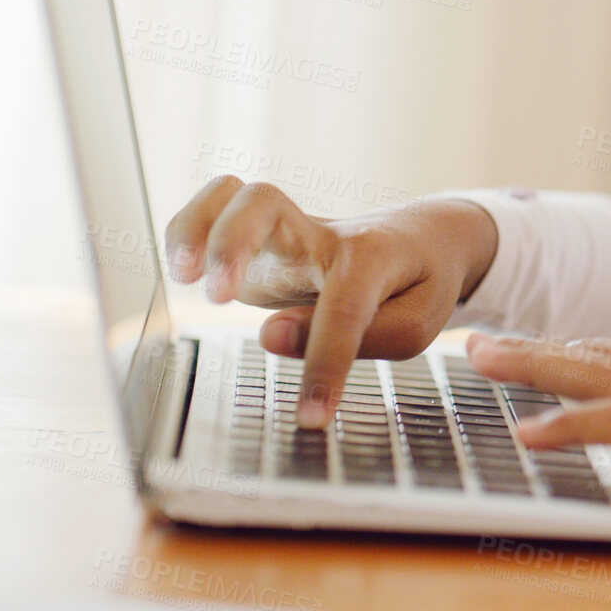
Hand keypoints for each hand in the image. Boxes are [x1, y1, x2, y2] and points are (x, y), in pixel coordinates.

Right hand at [163, 175, 499, 427]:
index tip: (312, 416)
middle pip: (265, 201)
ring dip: (196, 228)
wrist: (426, 238)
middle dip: (230, 245)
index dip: (325, 365)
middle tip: (219, 299)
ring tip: (185, 278)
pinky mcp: (264, 245)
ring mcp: (288, 234)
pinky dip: (187, 229)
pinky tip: (183, 269)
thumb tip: (270, 336)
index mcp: (372, 254)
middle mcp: (322, 234)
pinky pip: (217, 210)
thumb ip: (357, 336)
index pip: (343, 308)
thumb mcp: (416, 321)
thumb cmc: (420, 282)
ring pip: (233, 194)